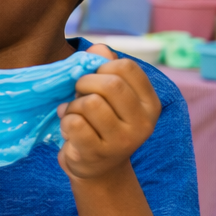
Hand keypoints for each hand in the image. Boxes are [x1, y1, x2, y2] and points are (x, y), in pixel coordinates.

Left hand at [58, 46, 161, 181]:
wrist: (96, 167)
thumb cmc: (99, 124)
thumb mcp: (107, 96)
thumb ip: (104, 69)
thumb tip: (98, 48)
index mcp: (149, 103)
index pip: (127, 67)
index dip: (102, 67)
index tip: (93, 78)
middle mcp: (143, 123)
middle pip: (110, 84)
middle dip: (85, 83)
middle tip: (78, 94)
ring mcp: (123, 141)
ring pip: (90, 104)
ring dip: (74, 105)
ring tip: (74, 114)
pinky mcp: (99, 154)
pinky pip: (75, 123)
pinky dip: (65, 121)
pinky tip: (70, 129)